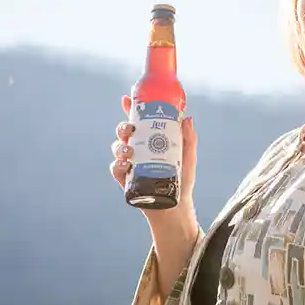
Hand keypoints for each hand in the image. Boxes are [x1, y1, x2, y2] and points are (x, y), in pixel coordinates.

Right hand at [110, 95, 197, 210]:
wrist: (175, 205)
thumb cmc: (182, 178)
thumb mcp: (188, 156)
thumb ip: (188, 138)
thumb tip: (188, 118)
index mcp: (152, 139)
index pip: (139, 121)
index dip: (131, 109)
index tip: (127, 99)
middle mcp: (139, 148)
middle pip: (124, 132)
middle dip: (123, 126)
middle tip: (130, 128)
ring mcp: (130, 163)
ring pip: (117, 148)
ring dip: (120, 145)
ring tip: (129, 150)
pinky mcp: (125, 179)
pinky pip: (115, 168)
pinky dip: (117, 165)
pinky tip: (124, 165)